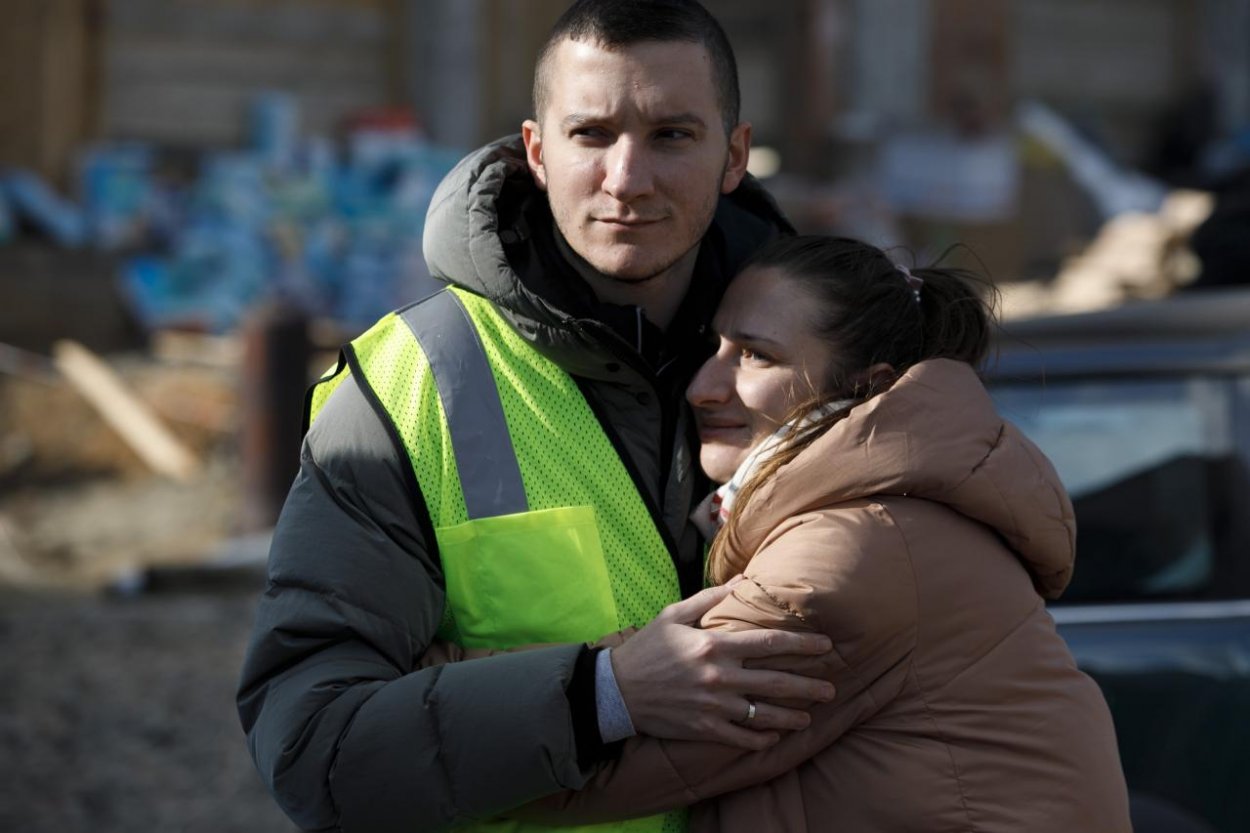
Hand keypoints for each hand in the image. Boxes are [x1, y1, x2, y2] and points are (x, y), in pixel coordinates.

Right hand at [610, 581, 835, 749]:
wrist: (617, 691)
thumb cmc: (646, 649)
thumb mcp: (674, 615)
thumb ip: (709, 599)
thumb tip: (742, 581)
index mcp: (714, 646)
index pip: (770, 644)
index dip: (802, 645)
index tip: (826, 646)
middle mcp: (720, 678)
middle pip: (777, 682)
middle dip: (809, 685)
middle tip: (831, 688)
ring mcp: (714, 707)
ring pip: (765, 715)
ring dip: (792, 717)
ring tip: (809, 717)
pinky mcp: (705, 730)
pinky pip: (742, 738)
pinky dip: (762, 738)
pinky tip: (774, 736)